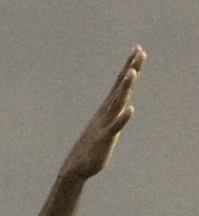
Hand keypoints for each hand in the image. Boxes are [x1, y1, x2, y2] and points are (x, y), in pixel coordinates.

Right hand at [59, 46, 145, 182]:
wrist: (76, 167)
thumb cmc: (92, 147)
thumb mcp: (105, 126)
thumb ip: (114, 115)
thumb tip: (123, 106)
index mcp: (107, 108)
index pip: (120, 83)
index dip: (129, 66)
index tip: (137, 49)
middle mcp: (106, 112)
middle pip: (120, 86)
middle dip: (131, 68)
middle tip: (139, 51)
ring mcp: (105, 124)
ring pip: (117, 102)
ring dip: (125, 87)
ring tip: (133, 72)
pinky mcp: (104, 139)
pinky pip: (114, 127)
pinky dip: (122, 118)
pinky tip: (130, 110)